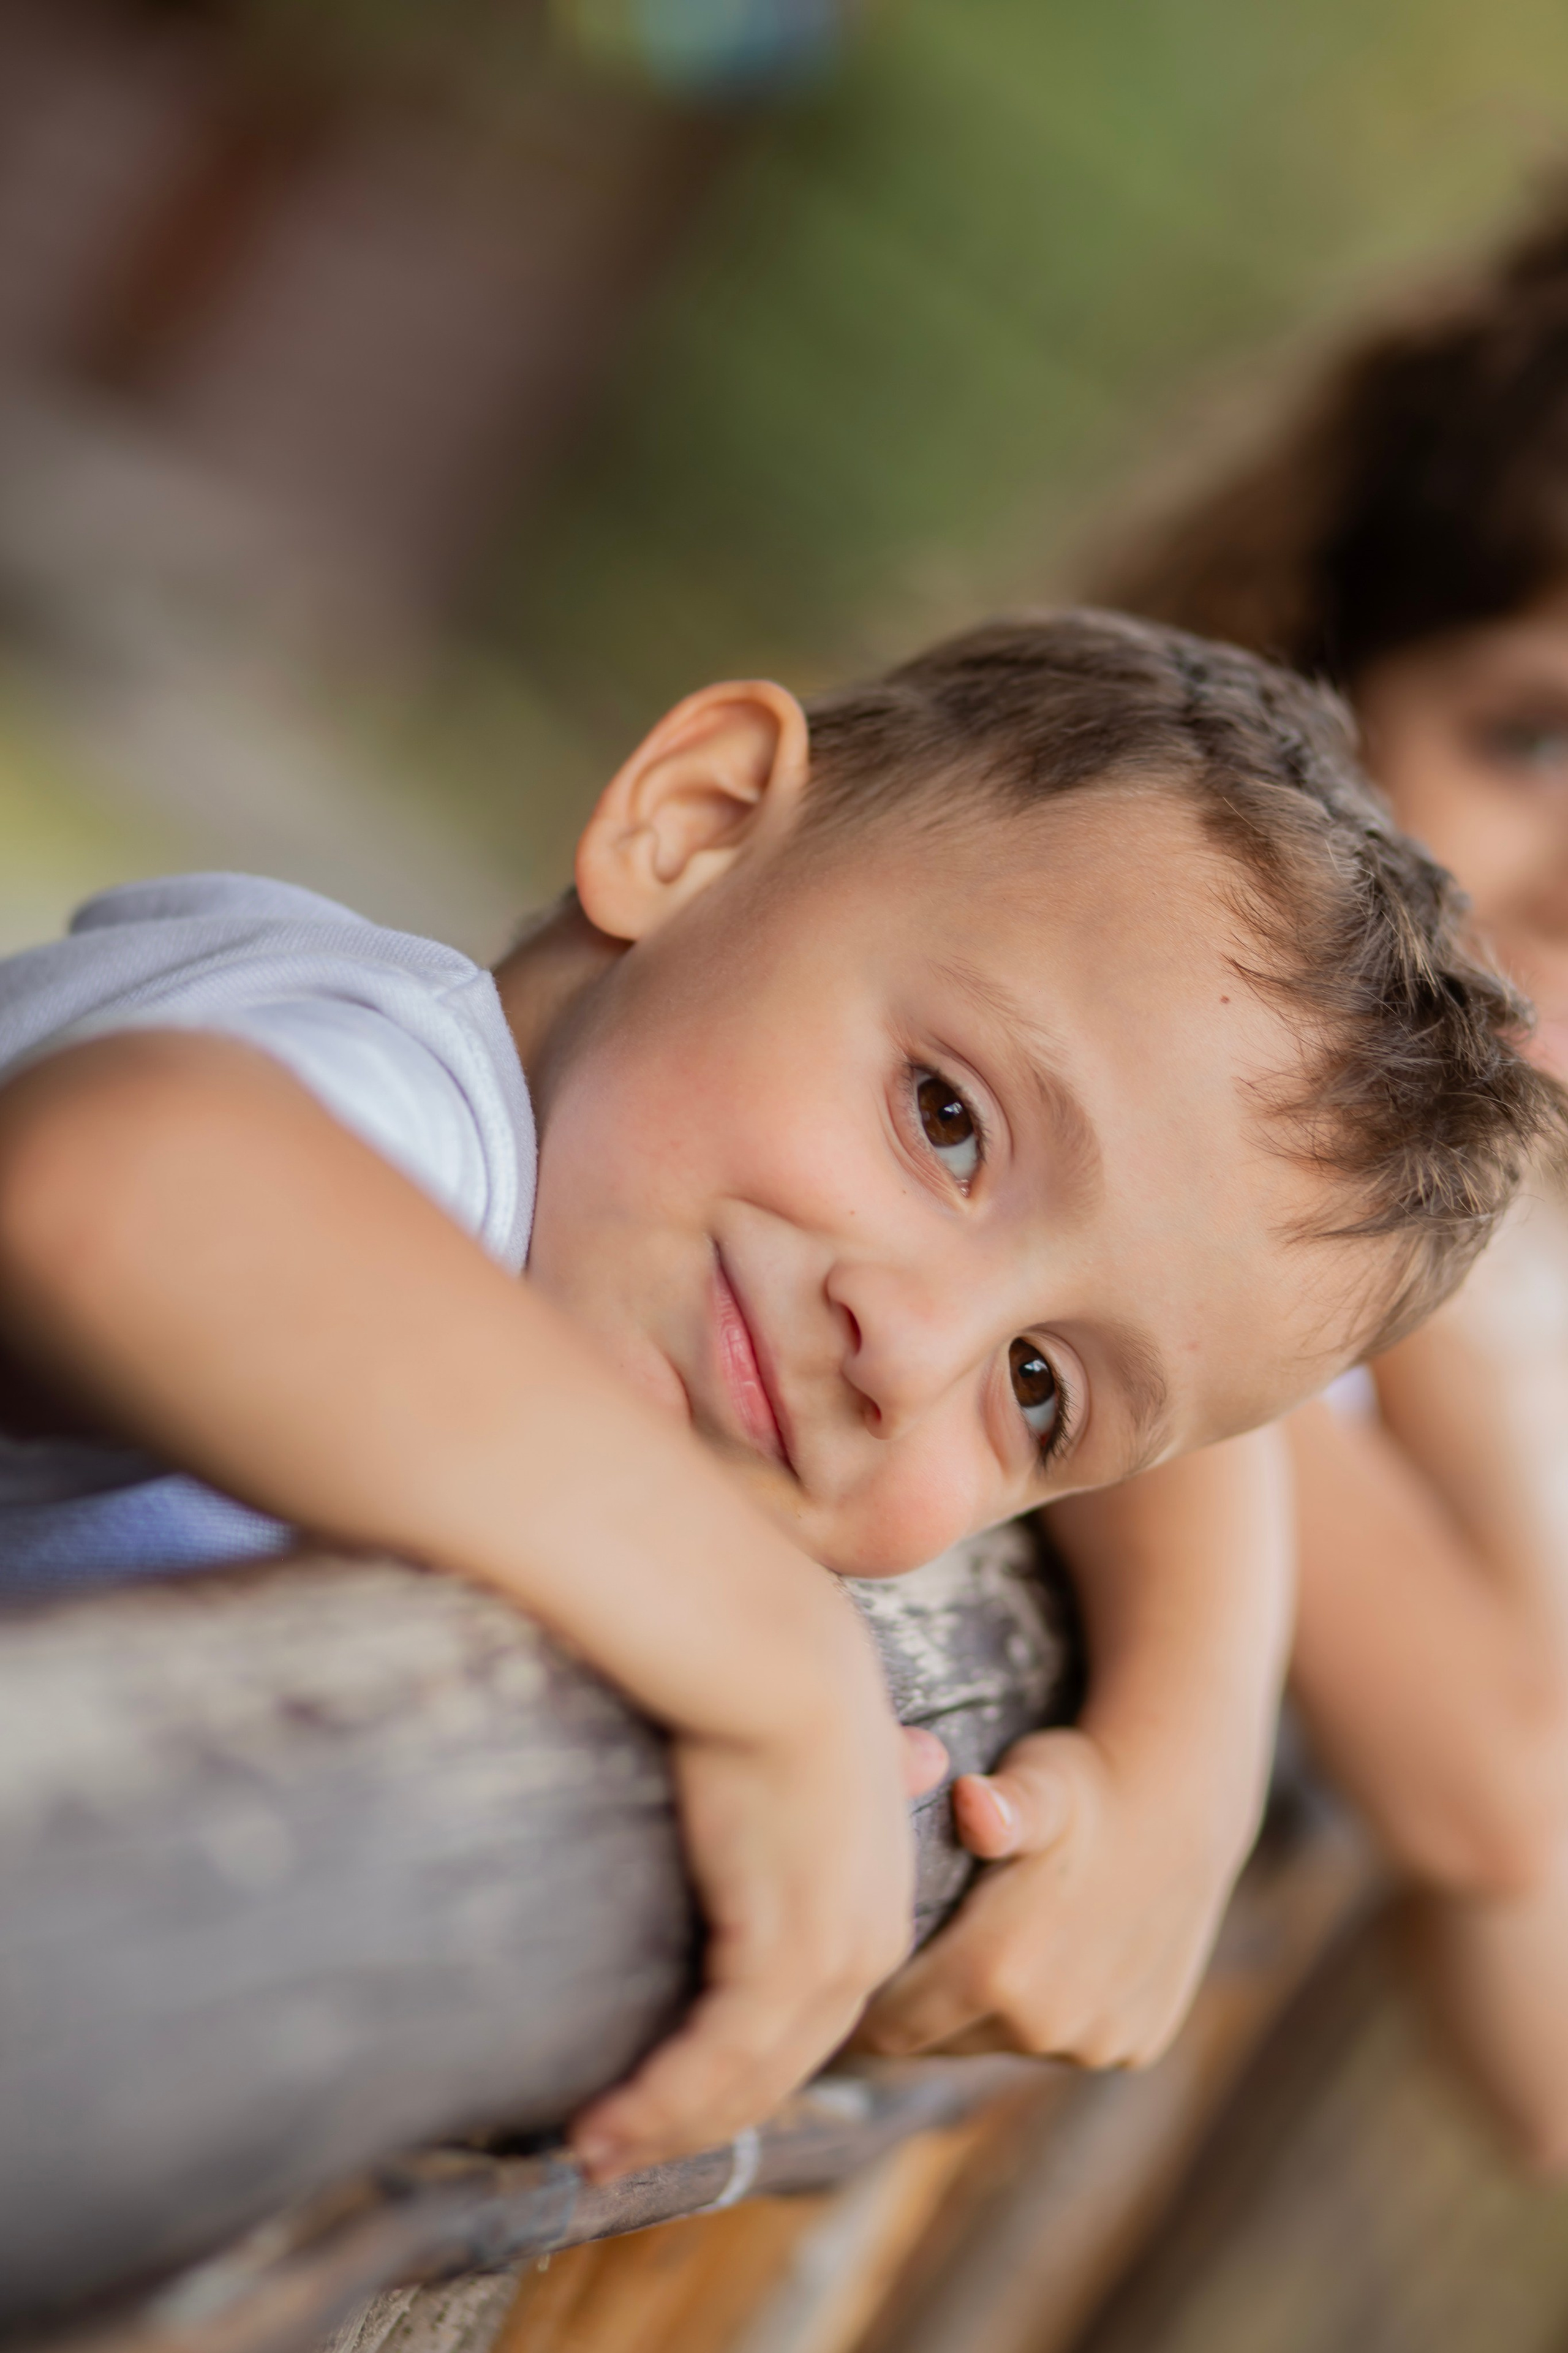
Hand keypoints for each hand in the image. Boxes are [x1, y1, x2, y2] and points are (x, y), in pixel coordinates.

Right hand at [569, 1704, 947, 2179]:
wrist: (775, 1646)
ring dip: (667, 2124)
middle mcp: (869, 1939)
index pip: (808, 2012)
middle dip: (698, 2116)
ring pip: (748, 2075)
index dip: (739, 2064)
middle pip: (779, 2062)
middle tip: (616, 2149)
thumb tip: (921, 1756)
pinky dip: (659, 2100)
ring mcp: (834, 1949)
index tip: (672, 2098)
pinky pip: (719, 2056)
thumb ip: (863, 1775)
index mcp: (877, 1897)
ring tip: (593, 2150)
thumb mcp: (836, 1740)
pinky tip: (602, 2122)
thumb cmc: (783, 1668)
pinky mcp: (786, 1949)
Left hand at [855, 1724, 1232, 2065]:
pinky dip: (1047, 2011)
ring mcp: (1094, 2043)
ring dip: (985, 2010)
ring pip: (1001, 2043)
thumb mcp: (1037, 1780)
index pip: (890, 2027)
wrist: (1185, 1800)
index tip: (856, 1965)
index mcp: (998, 1970)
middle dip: (922, 2004)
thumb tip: (974, 1802)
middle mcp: (1045, 2025)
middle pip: (941, 2041)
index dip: (867, 2000)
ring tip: (984, 1944)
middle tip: (916, 1949)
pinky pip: (1062, 2043)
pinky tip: (1051, 1950)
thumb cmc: (1087, 1782)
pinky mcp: (1134, 2045)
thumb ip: (1000, 1808)